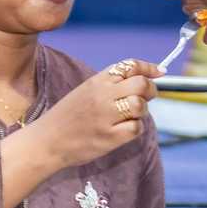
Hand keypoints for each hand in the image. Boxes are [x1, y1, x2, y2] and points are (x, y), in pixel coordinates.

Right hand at [0, 60, 160, 207]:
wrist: (47, 141)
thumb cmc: (68, 117)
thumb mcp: (86, 91)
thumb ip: (111, 84)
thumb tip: (145, 78)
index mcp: (97, 81)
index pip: (130, 66)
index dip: (149, 68)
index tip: (160, 72)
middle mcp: (102, 95)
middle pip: (141, 85)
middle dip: (150, 91)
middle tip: (145, 99)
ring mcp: (106, 116)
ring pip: (140, 106)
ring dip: (141, 112)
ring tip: (129, 117)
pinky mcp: (109, 137)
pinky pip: (136, 129)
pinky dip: (134, 130)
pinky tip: (122, 131)